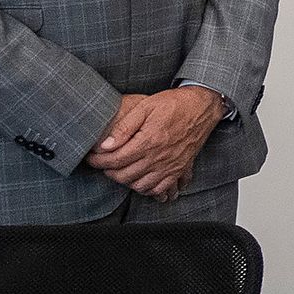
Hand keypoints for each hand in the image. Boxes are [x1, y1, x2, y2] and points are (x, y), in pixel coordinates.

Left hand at [87, 87, 224, 199]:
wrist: (202, 107)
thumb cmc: (173, 104)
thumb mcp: (145, 107)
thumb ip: (124, 127)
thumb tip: (105, 145)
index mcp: (148, 142)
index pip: (115, 160)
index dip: (98, 162)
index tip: (91, 158)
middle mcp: (159, 157)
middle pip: (124, 176)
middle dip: (108, 172)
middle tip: (102, 164)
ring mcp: (170, 166)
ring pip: (140, 186)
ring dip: (126, 181)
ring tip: (119, 171)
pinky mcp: (179, 169)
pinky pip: (160, 188)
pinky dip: (147, 189)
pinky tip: (140, 181)